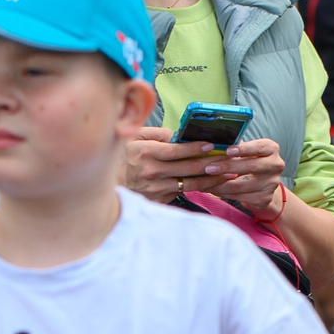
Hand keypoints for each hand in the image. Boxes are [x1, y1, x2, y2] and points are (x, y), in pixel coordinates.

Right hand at [120, 129, 243, 202]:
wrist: (105, 185)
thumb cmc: (121, 158)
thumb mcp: (132, 139)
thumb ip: (155, 134)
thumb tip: (175, 135)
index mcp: (147, 153)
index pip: (177, 151)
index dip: (196, 148)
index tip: (212, 145)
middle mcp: (154, 172)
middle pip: (189, 168)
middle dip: (212, 163)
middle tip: (229, 159)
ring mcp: (157, 188)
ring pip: (190, 184)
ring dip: (211, 179)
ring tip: (228, 174)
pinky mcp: (159, 200)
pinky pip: (182, 193)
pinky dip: (198, 188)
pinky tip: (212, 184)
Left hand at [210, 140, 287, 211]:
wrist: (263, 185)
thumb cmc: (249, 161)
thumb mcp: (245, 151)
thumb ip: (234, 147)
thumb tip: (214, 143)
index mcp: (271, 149)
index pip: (259, 147)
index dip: (243, 149)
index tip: (227, 150)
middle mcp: (275, 165)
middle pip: (251, 166)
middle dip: (227, 167)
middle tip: (209, 168)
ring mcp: (272, 183)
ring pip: (242, 185)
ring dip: (221, 184)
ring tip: (206, 182)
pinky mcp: (265, 198)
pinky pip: (240, 197)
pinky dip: (224, 194)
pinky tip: (214, 190)